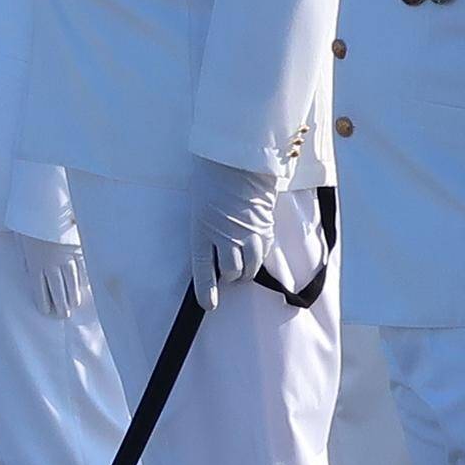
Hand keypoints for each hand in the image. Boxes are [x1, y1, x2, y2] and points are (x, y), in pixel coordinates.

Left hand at [17, 229, 91, 319]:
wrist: (46, 206)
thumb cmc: (30, 221)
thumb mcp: (20, 240)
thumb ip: (25, 256)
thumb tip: (26, 269)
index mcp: (34, 264)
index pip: (40, 290)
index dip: (44, 303)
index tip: (47, 311)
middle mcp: (50, 265)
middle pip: (57, 290)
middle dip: (61, 305)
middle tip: (64, 315)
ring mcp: (66, 258)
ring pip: (71, 282)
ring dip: (73, 295)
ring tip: (75, 305)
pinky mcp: (77, 249)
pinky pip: (81, 267)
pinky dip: (82, 278)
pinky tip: (85, 285)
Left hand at [185, 156, 277, 294]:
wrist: (238, 158)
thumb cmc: (212, 176)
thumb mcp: (200, 205)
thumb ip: (206, 228)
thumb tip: (212, 248)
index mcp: (202, 230)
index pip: (203, 269)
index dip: (206, 290)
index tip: (208, 305)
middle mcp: (225, 236)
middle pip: (230, 272)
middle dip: (229, 277)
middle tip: (228, 274)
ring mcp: (247, 233)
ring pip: (249, 267)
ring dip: (246, 271)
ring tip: (243, 268)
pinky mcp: (265, 227)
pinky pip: (263, 252)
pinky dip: (259, 257)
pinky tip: (256, 253)